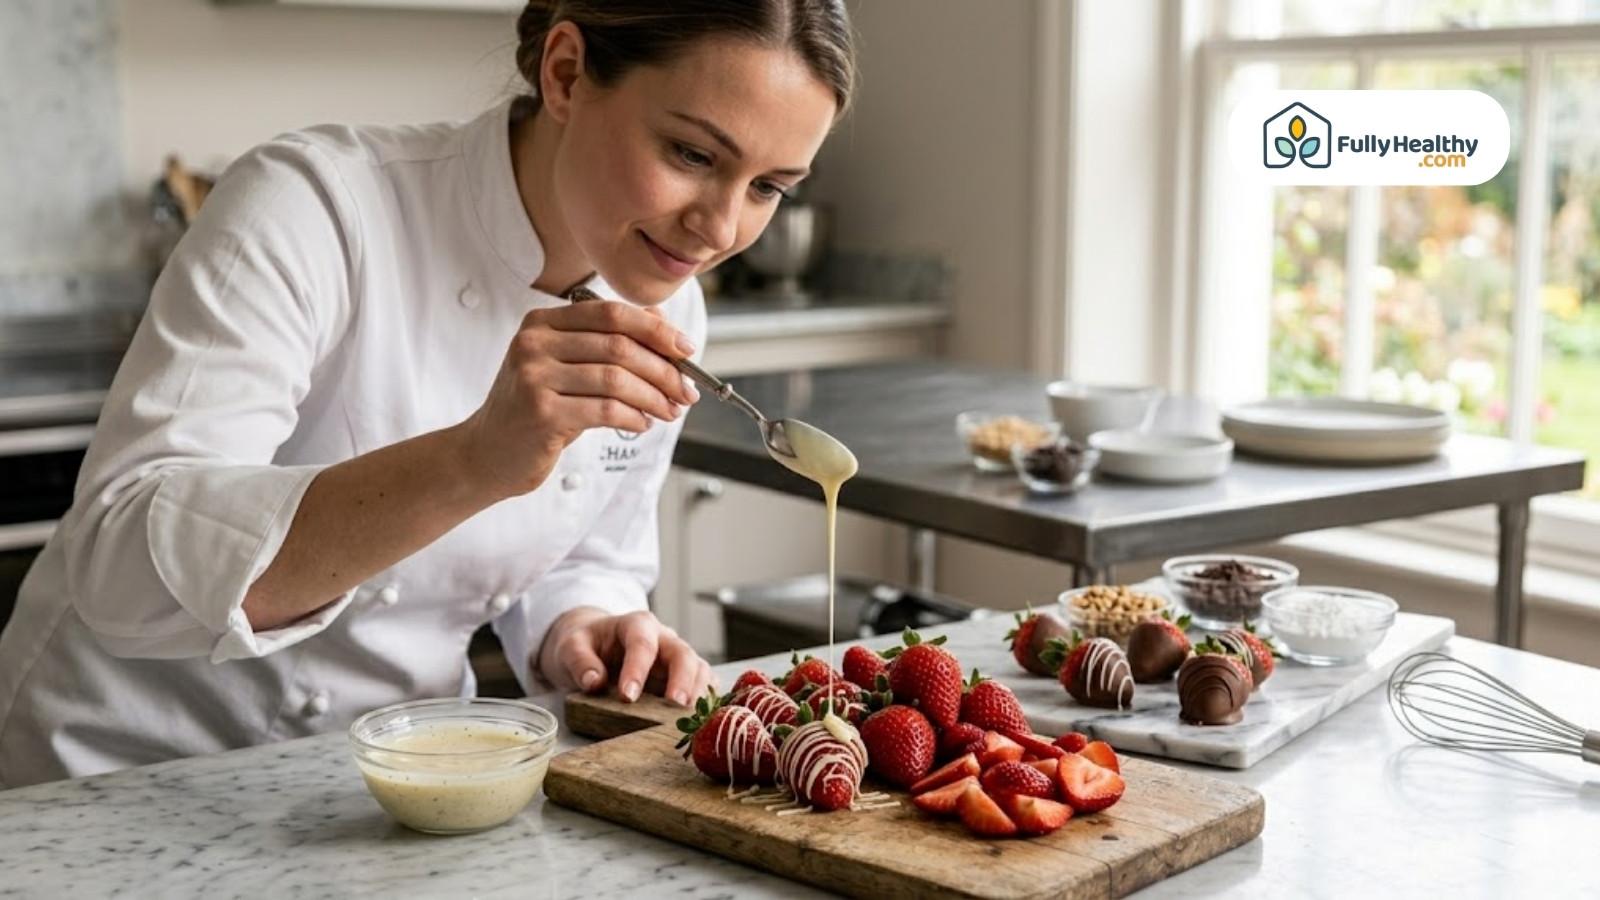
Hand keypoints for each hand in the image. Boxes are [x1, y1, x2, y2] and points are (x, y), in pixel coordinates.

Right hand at [457, 301, 699, 498]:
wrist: (487, 452)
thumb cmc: (535, 408)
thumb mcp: (565, 367)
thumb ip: (606, 345)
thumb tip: (667, 332)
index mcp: (542, 322)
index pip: (611, 313)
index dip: (656, 330)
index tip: (687, 350)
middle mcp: (534, 343)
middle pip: (619, 345)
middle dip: (664, 369)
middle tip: (687, 390)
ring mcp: (533, 377)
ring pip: (616, 379)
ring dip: (655, 397)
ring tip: (670, 410)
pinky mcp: (540, 413)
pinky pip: (605, 410)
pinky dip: (634, 417)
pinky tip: (643, 424)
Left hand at [539, 607, 714, 705]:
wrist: (596, 644)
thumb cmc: (586, 644)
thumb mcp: (571, 646)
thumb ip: (579, 661)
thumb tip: (593, 681)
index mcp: (637, 625)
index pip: (642, 644)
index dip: (638, 669)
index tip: (627, 696)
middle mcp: (664, 639)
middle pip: (682, 654)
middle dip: (682, 680)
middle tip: (676, 706)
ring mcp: (678, 658)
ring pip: (700, 670)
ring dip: (698, 694)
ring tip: (691, 720)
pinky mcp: (685, 678)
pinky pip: (703, 686)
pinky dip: (706, 702)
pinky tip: (701, 720)